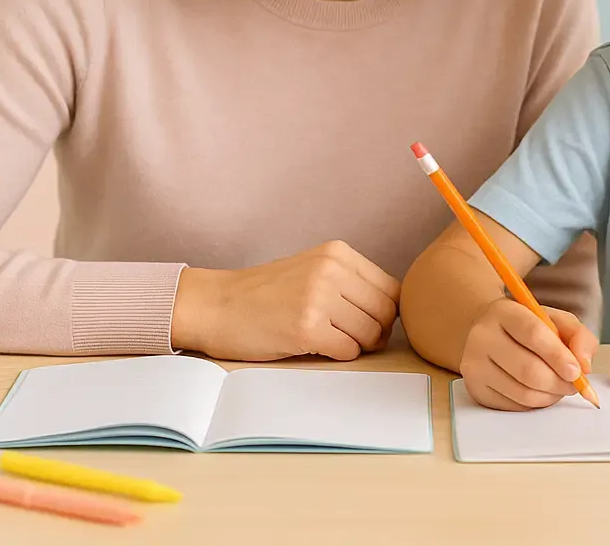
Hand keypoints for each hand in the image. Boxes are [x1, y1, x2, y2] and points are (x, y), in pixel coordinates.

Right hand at [171, 241, 399, 361]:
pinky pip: (348, 351)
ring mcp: (319, 298)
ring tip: (330, 341)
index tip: (368, 324)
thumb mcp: (312, 270)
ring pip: (370, 334)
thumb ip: (350, 283)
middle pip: (387, 312)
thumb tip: (394, 311)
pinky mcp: (306, 328)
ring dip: (356, 346)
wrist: (215, 305)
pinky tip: (315, 347)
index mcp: (337, 253)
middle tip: (352, 340)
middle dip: (376, 333)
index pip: (392, 288)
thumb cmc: (263, 294)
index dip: (386, 313)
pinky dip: (339, 356)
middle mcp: (331, 270)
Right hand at [460, 297, 598, 410]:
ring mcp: (475, 365)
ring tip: (559, 387)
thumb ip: (578, 336)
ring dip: (550, 396)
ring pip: (522, 392)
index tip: (576, 371)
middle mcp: (483, 336)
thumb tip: (584, 364)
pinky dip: (535, 403)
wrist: (491, 334)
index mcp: (504, 311)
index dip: (558, 356)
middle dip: (559, 382)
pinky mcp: (475, 389)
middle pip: (528, 370)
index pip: (533, 333)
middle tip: (574, 384)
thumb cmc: (528, 328)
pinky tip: (540, 391)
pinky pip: (513, 406)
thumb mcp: (556, 320)